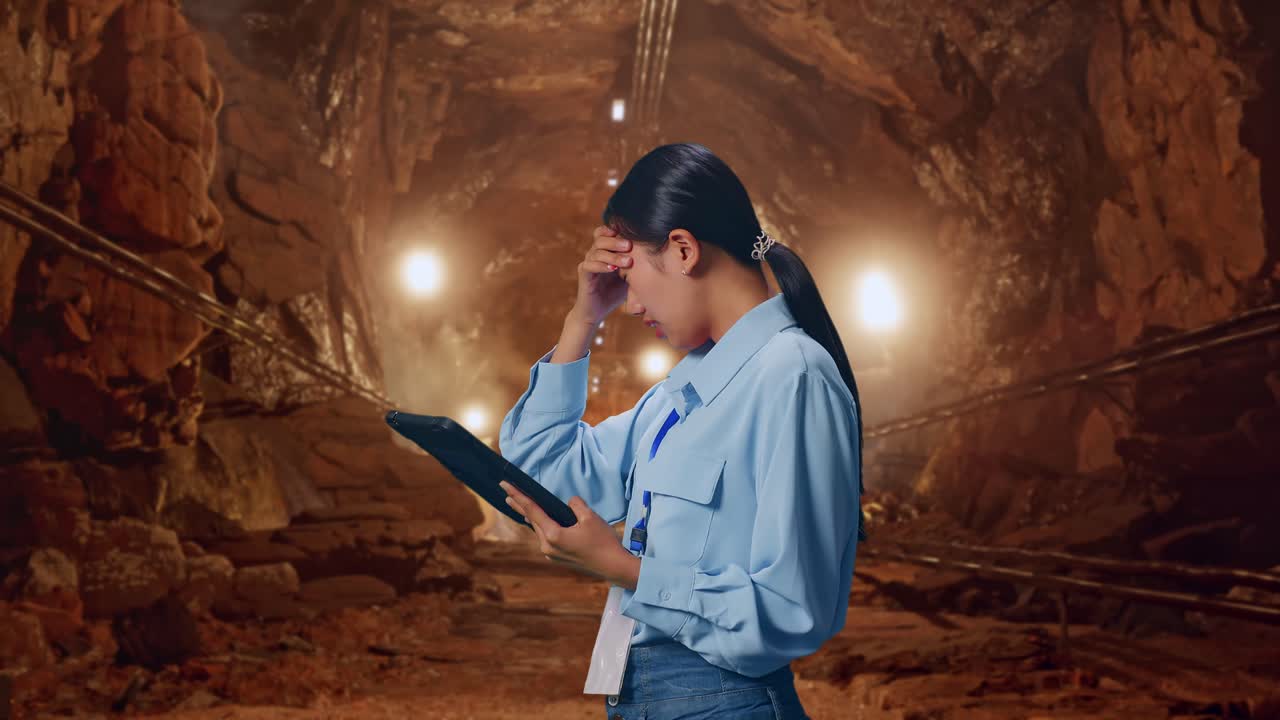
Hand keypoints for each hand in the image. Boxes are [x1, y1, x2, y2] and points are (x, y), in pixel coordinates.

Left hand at [499, 480, 638, 588]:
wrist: (613, 567)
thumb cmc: (603, 541)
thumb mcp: (590, 517)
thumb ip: (575, 505)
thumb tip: (569, 503)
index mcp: (553, 535)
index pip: (532, 510)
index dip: (518, 496)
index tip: (505, 485)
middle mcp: (547, 546)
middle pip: (532, 520)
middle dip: (520, 505)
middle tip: (506, 492)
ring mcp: (551, 554)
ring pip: (538, 529)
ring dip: (530, 516)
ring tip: (519, 504)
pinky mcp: (557, 558)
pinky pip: (545, 537)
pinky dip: (541, 526)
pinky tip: (538, 521)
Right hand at [571, 225, 632, 325]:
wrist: (597, 312)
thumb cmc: (616, 293)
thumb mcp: (630, 277)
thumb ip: (638, 265)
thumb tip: (660, 254)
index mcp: (606, 250)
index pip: (607, 232)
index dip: (616, 229)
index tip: (632, 233)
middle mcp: (596, 253)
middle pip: (601, 238)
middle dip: (616, 241)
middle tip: (629, 246)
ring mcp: (588, 262)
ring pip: (596, 251)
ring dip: (612, 255)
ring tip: (627, 262)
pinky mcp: (584, 274)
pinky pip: (589, 265)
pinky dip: (601, 266)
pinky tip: (613, 269)